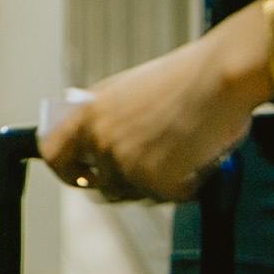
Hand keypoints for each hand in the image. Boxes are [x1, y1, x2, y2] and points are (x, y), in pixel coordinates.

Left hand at [48, 16, 270, 204]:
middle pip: (102, 184)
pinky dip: (184, 187)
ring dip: (155, 185)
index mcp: (85, 115)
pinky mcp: (156, 181)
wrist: (220, 77)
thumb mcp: (124, 90)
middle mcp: (99, 140)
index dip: (66, 172)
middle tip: (151, 171)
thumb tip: (92, 140)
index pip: (53, 155)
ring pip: (136, 193)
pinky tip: (197, 164)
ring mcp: (126, 163)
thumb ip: (103, 117)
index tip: (82, 178)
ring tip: (181, 158)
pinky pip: (167, 197)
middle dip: (125, 183)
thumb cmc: (183, 79)